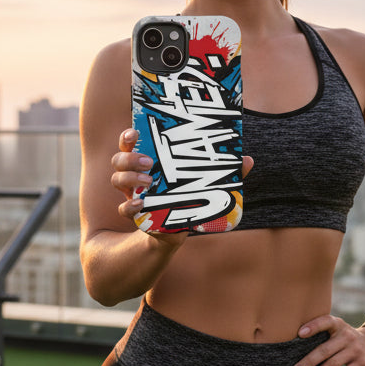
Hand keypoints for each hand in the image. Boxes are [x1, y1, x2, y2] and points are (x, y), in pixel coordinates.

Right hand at [110, 128, 252, 238]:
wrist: (174, 233)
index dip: (128, 136)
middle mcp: (135, 176)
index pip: (130, 143)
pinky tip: (141, 205)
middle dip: (130, 158)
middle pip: (119, 159)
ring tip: (148, 182)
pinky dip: (130, 206)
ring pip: (117, 180)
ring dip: (130, 179)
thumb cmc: (187, 198)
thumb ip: (224, 173)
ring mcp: (132, 194)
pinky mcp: (136, 215)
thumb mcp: (204, 183)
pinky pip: (123, 209)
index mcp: (148, 161)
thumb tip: (247, 160)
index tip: (136, 132)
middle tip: (149, 162)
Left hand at [291, 315, 364, 365]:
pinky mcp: (361, 364)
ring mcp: (355, 350)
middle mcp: (347, 336)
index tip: (299, 333)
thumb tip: (295, 350)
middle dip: (308, 362)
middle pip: (324, 350)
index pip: (325, 322)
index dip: (313, 326)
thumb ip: (323, 335)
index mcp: (339, 325)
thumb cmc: (348, 339)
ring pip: (332, 365)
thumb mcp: (339, 330)